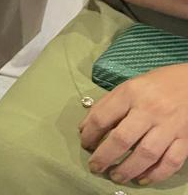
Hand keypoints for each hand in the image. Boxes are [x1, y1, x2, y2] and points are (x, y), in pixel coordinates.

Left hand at [80, 63, 187, 185]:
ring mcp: (169, 126)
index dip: (89, 135)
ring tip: (116, 176)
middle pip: (122, 139)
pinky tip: (142, 179)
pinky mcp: (186, 138)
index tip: (85, 144)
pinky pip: (171, 161)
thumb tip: (86, 129)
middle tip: (96, 167)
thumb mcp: (129, 86)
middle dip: (105, 157)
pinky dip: (156, 174)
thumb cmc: (157, 84)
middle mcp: (149, 110)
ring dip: (128, 169)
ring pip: (146, 154)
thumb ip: (108, 105)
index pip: (102, 117)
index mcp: (130, 93)